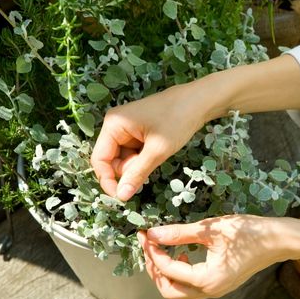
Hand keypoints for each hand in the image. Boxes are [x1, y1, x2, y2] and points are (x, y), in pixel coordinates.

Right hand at [91, 84, 208, 200]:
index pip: (99, 159)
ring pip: (124, 158)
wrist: (199, 101)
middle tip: (150, 163)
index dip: (107, 180)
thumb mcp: (157, 151)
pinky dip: (144, 158)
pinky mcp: (137, 131)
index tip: (121, 197)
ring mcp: (126, 128)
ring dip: (138, 164)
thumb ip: (137, 173)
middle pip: (111, 160)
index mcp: (113, 124)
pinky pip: (134, 152)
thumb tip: (122, 196)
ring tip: (157, 154)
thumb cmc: (178, 119)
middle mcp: (115, 125)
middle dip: (128, 169)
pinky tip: (158, 151)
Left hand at [137, 215, 288, 298]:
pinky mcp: (220, 285)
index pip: (168, 269)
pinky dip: (180, 275)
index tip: (144, 234)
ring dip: (166, 275)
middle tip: (149, 246)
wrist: (279, 240)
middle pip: (168, 291)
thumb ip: (179, 233)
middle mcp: (210, 292)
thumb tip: (153, 234)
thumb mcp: (211, 229)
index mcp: (207, 280)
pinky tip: (183, 254)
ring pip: (179, 293)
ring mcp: (216, 291)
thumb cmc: (249, 232)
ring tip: (162, 251)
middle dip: (154, 269)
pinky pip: (192, 288)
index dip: (152, 251)